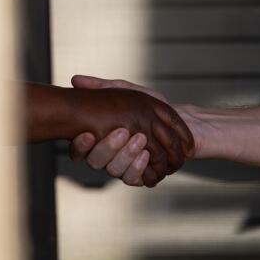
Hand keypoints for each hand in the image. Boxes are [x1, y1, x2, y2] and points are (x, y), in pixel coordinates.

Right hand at [65, 76, 193, 186]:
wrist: (184, 122)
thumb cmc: (154, 107)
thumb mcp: (130, 92)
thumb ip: (105, 87)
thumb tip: (75, 80)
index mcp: (100, 138)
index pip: (80, 149)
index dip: (80, 146)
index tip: (86, 134)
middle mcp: (109, 157)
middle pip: (96, 162)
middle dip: (107, 148)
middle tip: (122, 132)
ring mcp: (125, 167)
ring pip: (115, 171)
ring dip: (125, 156)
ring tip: (140, 139)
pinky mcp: (143, 175)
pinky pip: (135, 180)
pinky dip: (139, 168)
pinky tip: (147, 154)